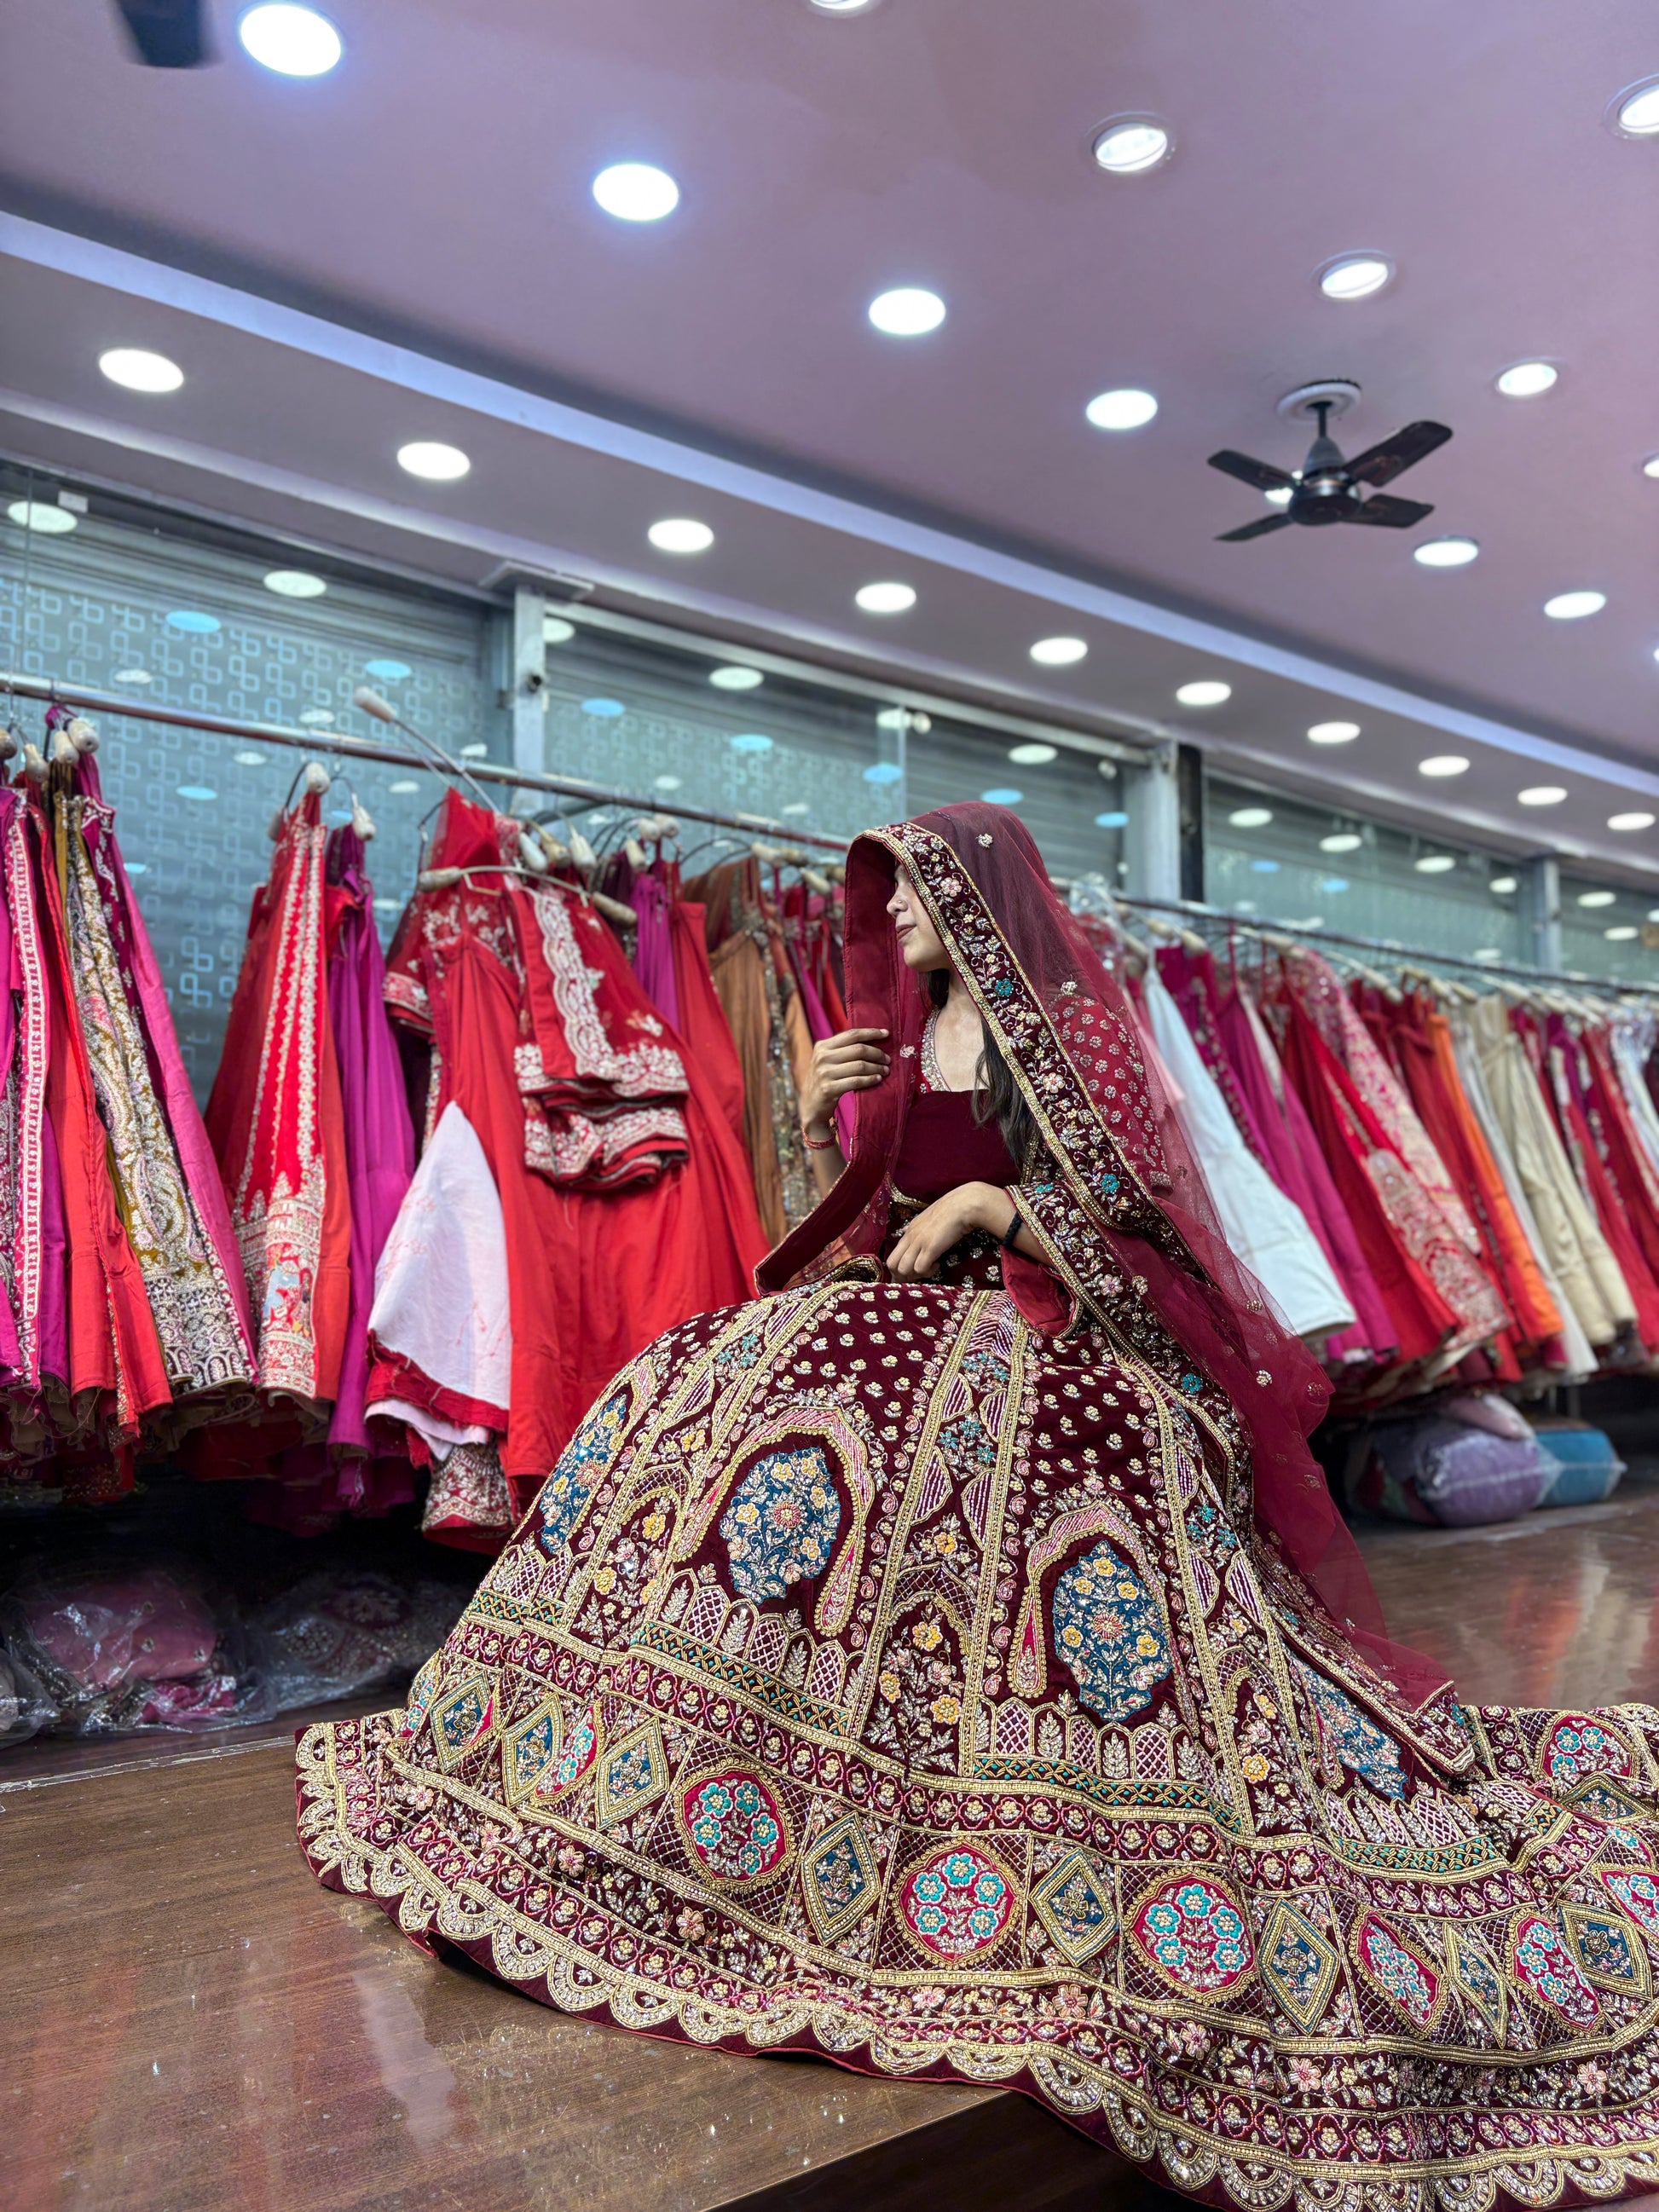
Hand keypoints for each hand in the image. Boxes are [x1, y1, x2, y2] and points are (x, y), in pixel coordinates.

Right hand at [799, 1027, 889, 1139]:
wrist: (811, 1105)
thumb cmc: (825, 1080)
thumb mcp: (827, 1060)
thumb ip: (842, 1049)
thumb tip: (872, 1039)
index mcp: (822, 1046)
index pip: (851, 1034)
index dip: (871, 1033)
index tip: (886, 1033)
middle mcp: (822, 1057)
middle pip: (858, 1049)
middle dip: (877, 1053)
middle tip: (887, 1059)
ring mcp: (824, 1073)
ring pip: (859, 1066)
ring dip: (876, 1068)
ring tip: (885, 1070)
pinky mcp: (829, 1089)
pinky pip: (856, 1081)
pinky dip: (870, 1079)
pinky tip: (878, 1079)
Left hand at [887, 1182, 1009, 1280]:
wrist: (963, 1205)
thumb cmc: (950, 1211)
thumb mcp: (926, 1218)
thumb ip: (915, 1228)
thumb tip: (905, 1231)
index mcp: (908, 1231)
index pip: (891, 1257)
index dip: (899, 1269)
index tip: (913, 1271)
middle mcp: (909, 1237)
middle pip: (891, 1265)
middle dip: (903, 1276)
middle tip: (920, 1273)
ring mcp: (918, 1242)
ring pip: (902, 1270)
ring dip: (915, 1275)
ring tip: (929, 1268)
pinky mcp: (930, 1248)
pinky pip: (919, 1269)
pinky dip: (928, 1271)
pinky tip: (938, 1263)